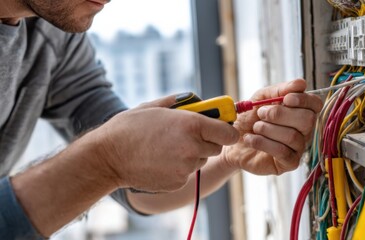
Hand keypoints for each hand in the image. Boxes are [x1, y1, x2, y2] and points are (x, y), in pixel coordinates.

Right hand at [89, 95, 239, 191]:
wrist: (108, 156)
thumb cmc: (130, 127)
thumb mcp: (155, 106)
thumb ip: (182, 102)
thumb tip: (198, 101)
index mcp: (191, 125)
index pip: (228, 133)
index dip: (227, 131)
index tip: (222, 129)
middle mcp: (192, 147)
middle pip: (217, 147)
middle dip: (207, 141)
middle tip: (188, 136)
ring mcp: (185, 168)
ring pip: (201, 160)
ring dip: (192, 154)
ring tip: (168, 148)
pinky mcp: (177, 182)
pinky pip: (187, 173)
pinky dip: (179, 168)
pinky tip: (160, 161)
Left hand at [223, 79, 322, 174]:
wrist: (232, 140)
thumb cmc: (249, 118)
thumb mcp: (260, 98)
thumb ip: (279, 90)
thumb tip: (300, 84)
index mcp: (301, 112)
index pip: (315, 104)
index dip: (303, 100)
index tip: (285, 99)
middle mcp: (304, 130)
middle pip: (307, 120)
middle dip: (280, 114)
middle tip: (261, 114)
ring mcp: (298, 148)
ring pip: (292, 136)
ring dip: (267, 129)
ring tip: (254, 128)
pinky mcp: (289, 163)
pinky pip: (283, 151)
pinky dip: (263, 143)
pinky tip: (251, 139)